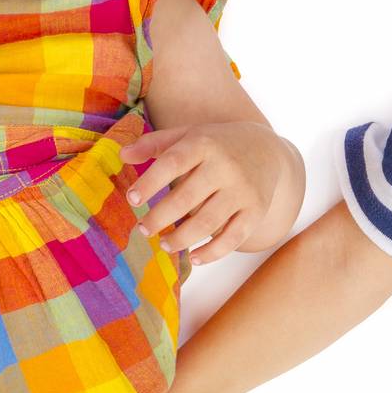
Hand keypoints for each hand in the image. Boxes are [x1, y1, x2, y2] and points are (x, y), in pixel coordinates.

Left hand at [120, 121, 284, 264]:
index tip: (132, 200)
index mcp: (204, 144)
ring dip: (181, 239)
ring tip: (165, 244)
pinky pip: (233, 238)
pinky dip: (212, 252)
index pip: (172, 163)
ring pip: (208, 222)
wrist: (268, 150)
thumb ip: (155, 144)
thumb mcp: (189, 135)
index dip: (150, 183)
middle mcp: (225, 166)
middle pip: (186, 197)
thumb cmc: (218, 144)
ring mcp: (242, 190)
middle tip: (143, 229)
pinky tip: (193, 257)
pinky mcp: (256, 211)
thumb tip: (122, 155)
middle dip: (160, 218)